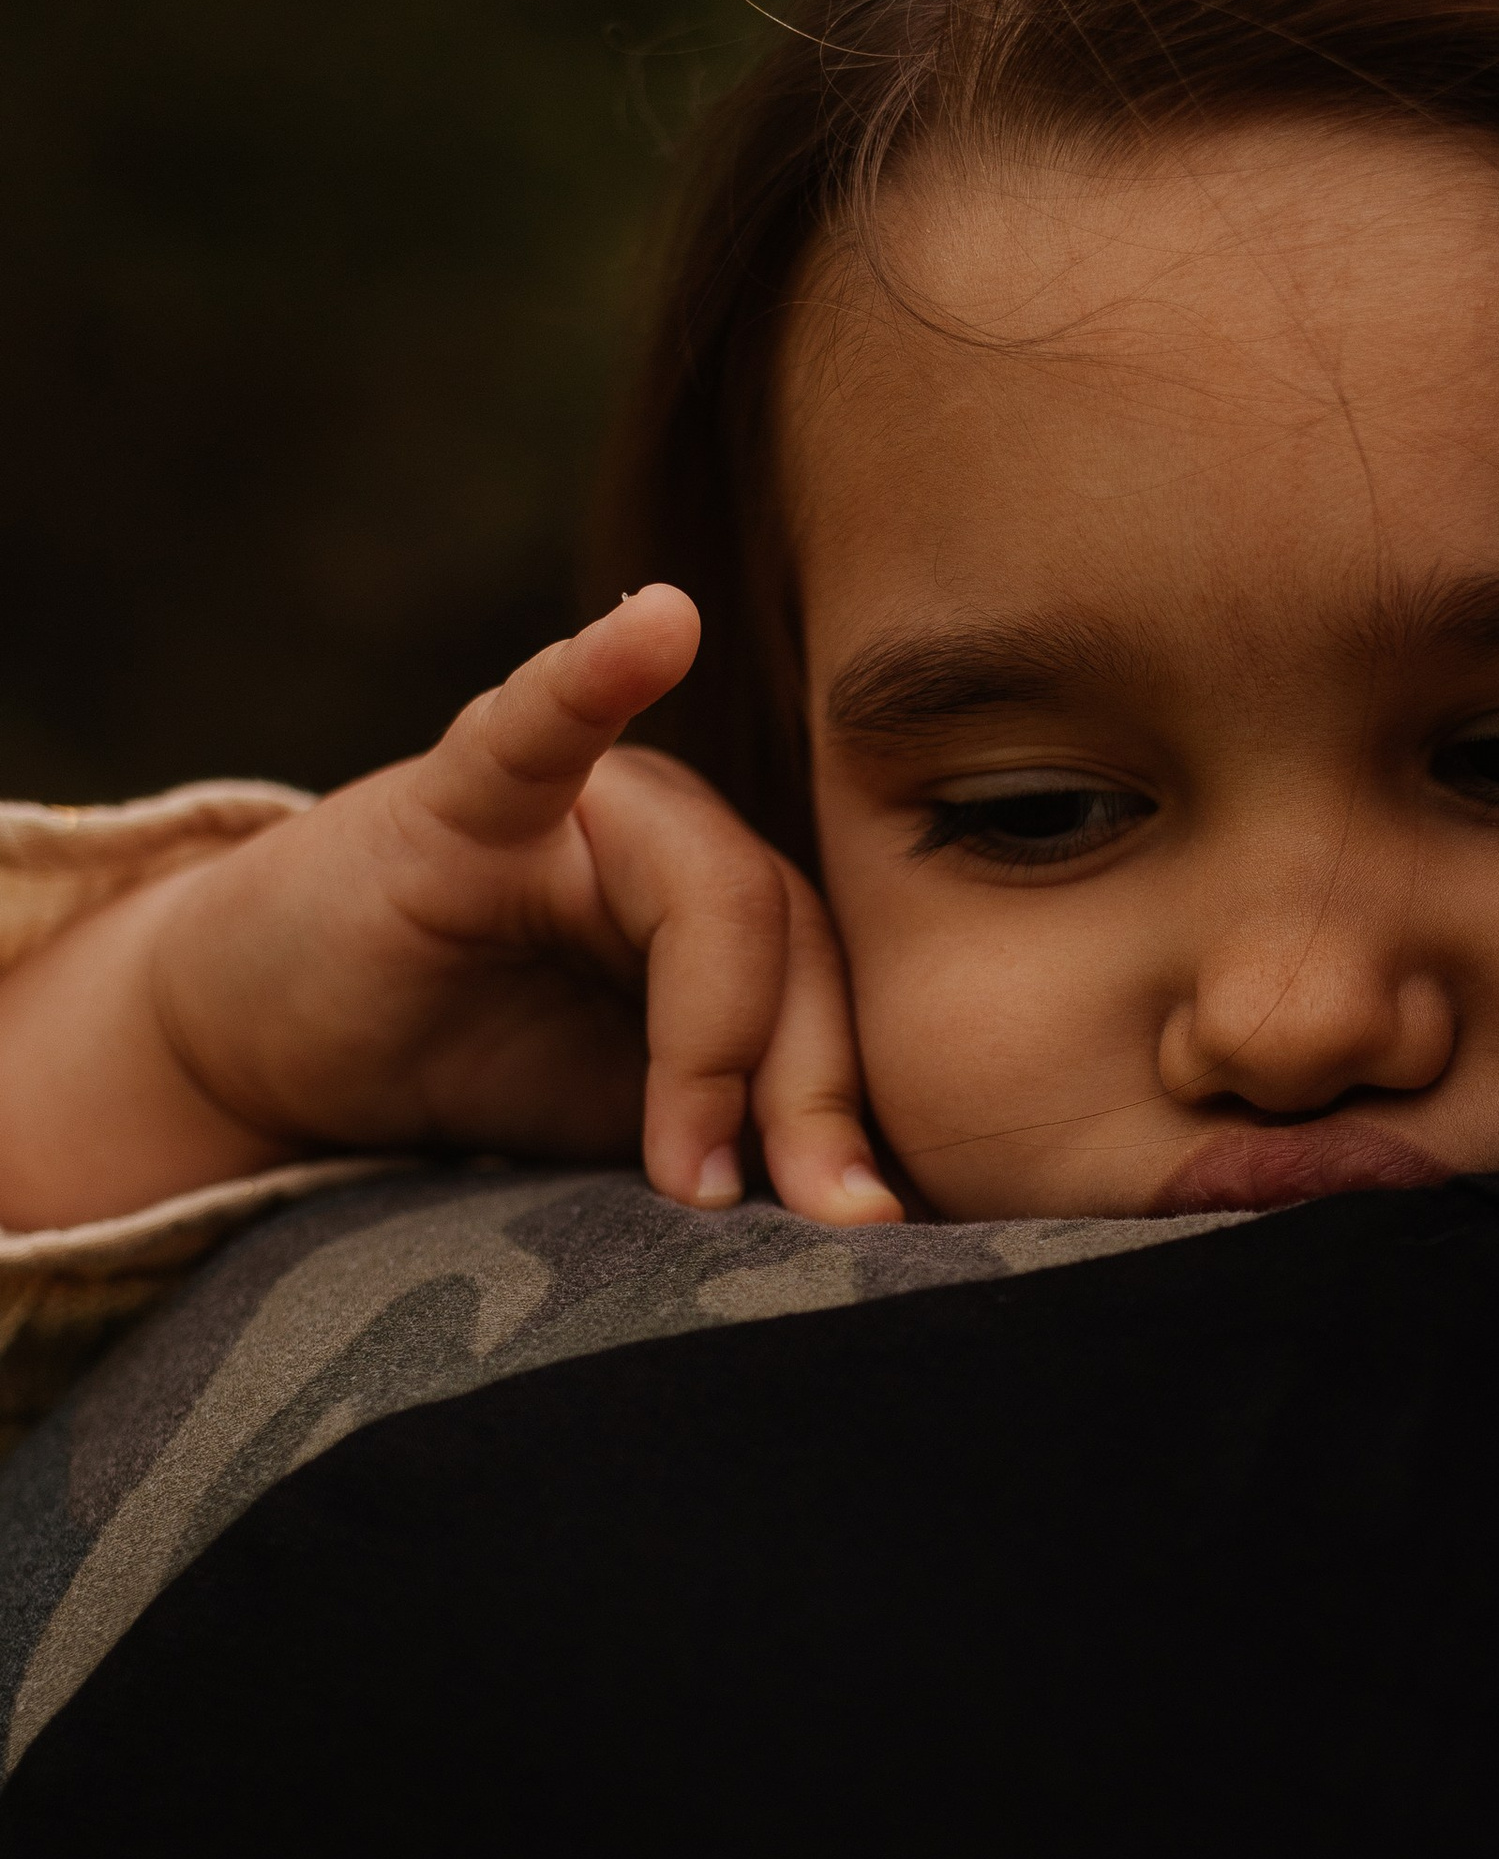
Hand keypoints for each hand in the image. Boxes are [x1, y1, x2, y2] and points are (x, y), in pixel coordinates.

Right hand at [0, 589, 901, 1231]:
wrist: (266, 1048)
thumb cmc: (467, 1069)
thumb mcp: (623, 1127)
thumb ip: (734, 1143)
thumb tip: (872, 1228)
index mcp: (738, 917)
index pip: (836, 998)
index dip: (852, 1116)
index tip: (861, 1231)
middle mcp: (680, 842)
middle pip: (796, 945)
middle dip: (814, 1096)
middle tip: (822, 1219)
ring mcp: (582, 810)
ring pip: (715, 892)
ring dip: (717, 1044)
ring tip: (689, 1176)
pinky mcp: (463, 798)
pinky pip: (537, 730)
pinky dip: (594, 678)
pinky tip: (660, 626)